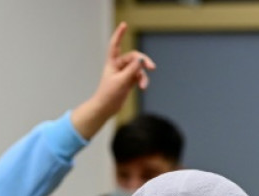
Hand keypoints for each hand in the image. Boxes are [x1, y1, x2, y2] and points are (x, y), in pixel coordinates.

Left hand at [72, 22, 156, 139]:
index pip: (115, 45)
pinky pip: (139, 77)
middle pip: (134, 58)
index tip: (124, 25)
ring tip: (144, 86)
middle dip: (143, 62)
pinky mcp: (129, 81)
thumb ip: (132, 70)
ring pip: (138, 69)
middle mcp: (118, 66)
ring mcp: (124, 73)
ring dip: (143, 76)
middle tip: (152, 67)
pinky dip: (142, 81)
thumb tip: (141, 60)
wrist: (106, 108)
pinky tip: (143, 87)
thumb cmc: (108, 94)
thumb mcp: (121, 81)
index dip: (119, 34)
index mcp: (112, 63)